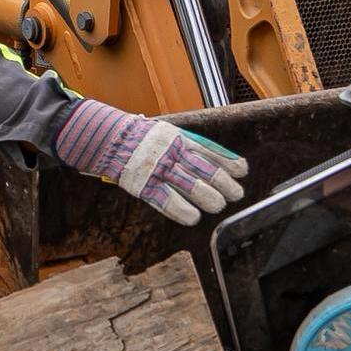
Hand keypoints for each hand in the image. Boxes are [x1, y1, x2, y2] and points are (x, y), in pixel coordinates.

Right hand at [52, 100, 250, 225]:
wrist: (107, 138)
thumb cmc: (140, 138)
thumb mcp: (167, 132)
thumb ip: (187, 144)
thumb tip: (213, 158)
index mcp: (179, 138)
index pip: (209, 150)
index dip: (227, 161)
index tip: (243, 171)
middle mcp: (171, 153)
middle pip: (204, 169)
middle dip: (223, 183)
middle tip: (236, 194)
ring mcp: (157, 169)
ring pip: (189, 185)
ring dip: (207, 197)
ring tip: (219, 206)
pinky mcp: (143, 185)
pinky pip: (165, 200)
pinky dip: (180, 209)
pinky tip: (193, 217)